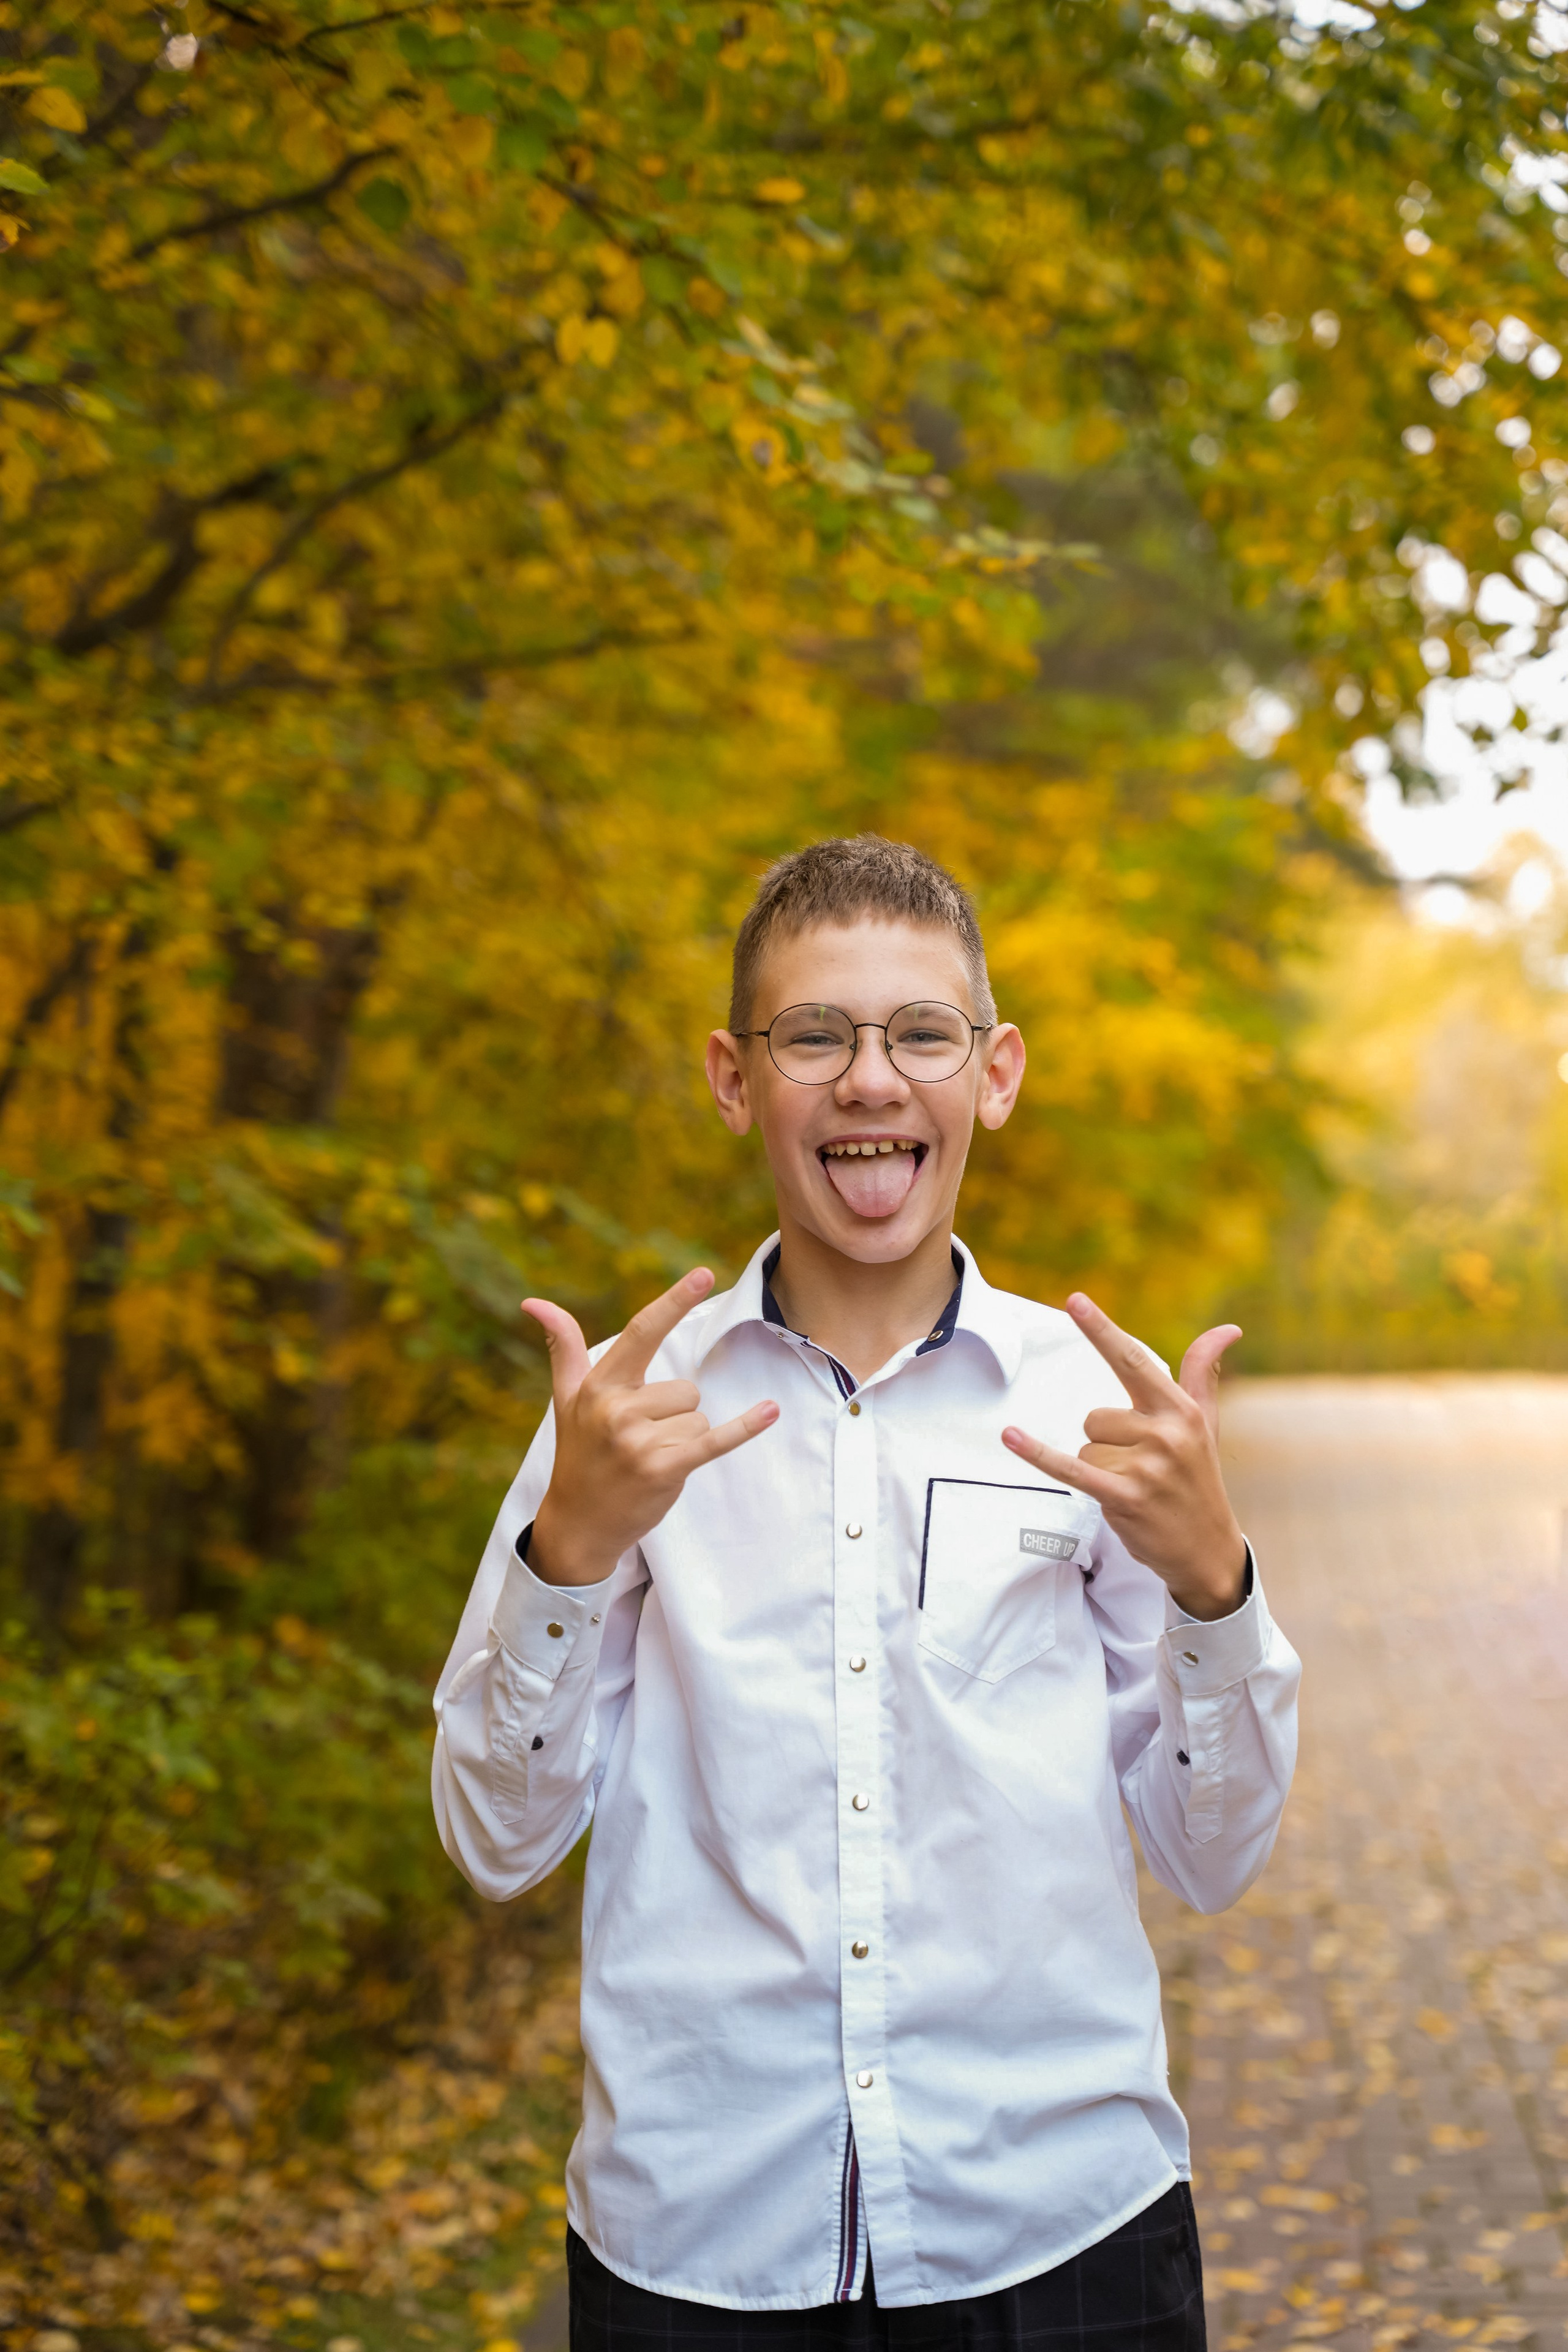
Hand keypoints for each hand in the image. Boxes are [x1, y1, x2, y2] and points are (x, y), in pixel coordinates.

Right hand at [522, 1268, 778, 1586]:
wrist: (578, 1524)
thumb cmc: (578, 1453)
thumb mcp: (567, 1398)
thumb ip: (563, 1346)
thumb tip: (534, 1301)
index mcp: (600, 1386)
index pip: (643, 1333)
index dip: (674, 1301)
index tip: (705, 1274)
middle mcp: (617, 1410)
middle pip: (687, 1388)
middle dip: (673, 1414)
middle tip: (639, 1441)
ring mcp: (640, 1442)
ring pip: (699, 1417)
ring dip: (683, 1439)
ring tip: (649, 1459)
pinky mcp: (664, 1470)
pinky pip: (714, 1440)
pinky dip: (744, 1428)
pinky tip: (769, 1411)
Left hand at [1001, 1293, 1246, 1619]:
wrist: (1208, 1551)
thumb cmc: (1200, 1479)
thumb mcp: (1206, 1424)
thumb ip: (1203, 1373)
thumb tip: (1229, 1328)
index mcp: (1181, 1410)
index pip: (1133, 1361)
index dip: (1101, 1331)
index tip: (1074, 1300)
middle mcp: (1165, 1434)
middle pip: (1095, 1416)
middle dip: (1106, 1441)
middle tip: (1140, 1467)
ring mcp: (1146, 1467)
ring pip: (1086, 1446)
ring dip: (1100, 1467)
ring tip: (1134, 1487)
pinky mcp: (1124, 1497)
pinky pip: (1070, 1469)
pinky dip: (1038, 1454)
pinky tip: (1010, 1436)